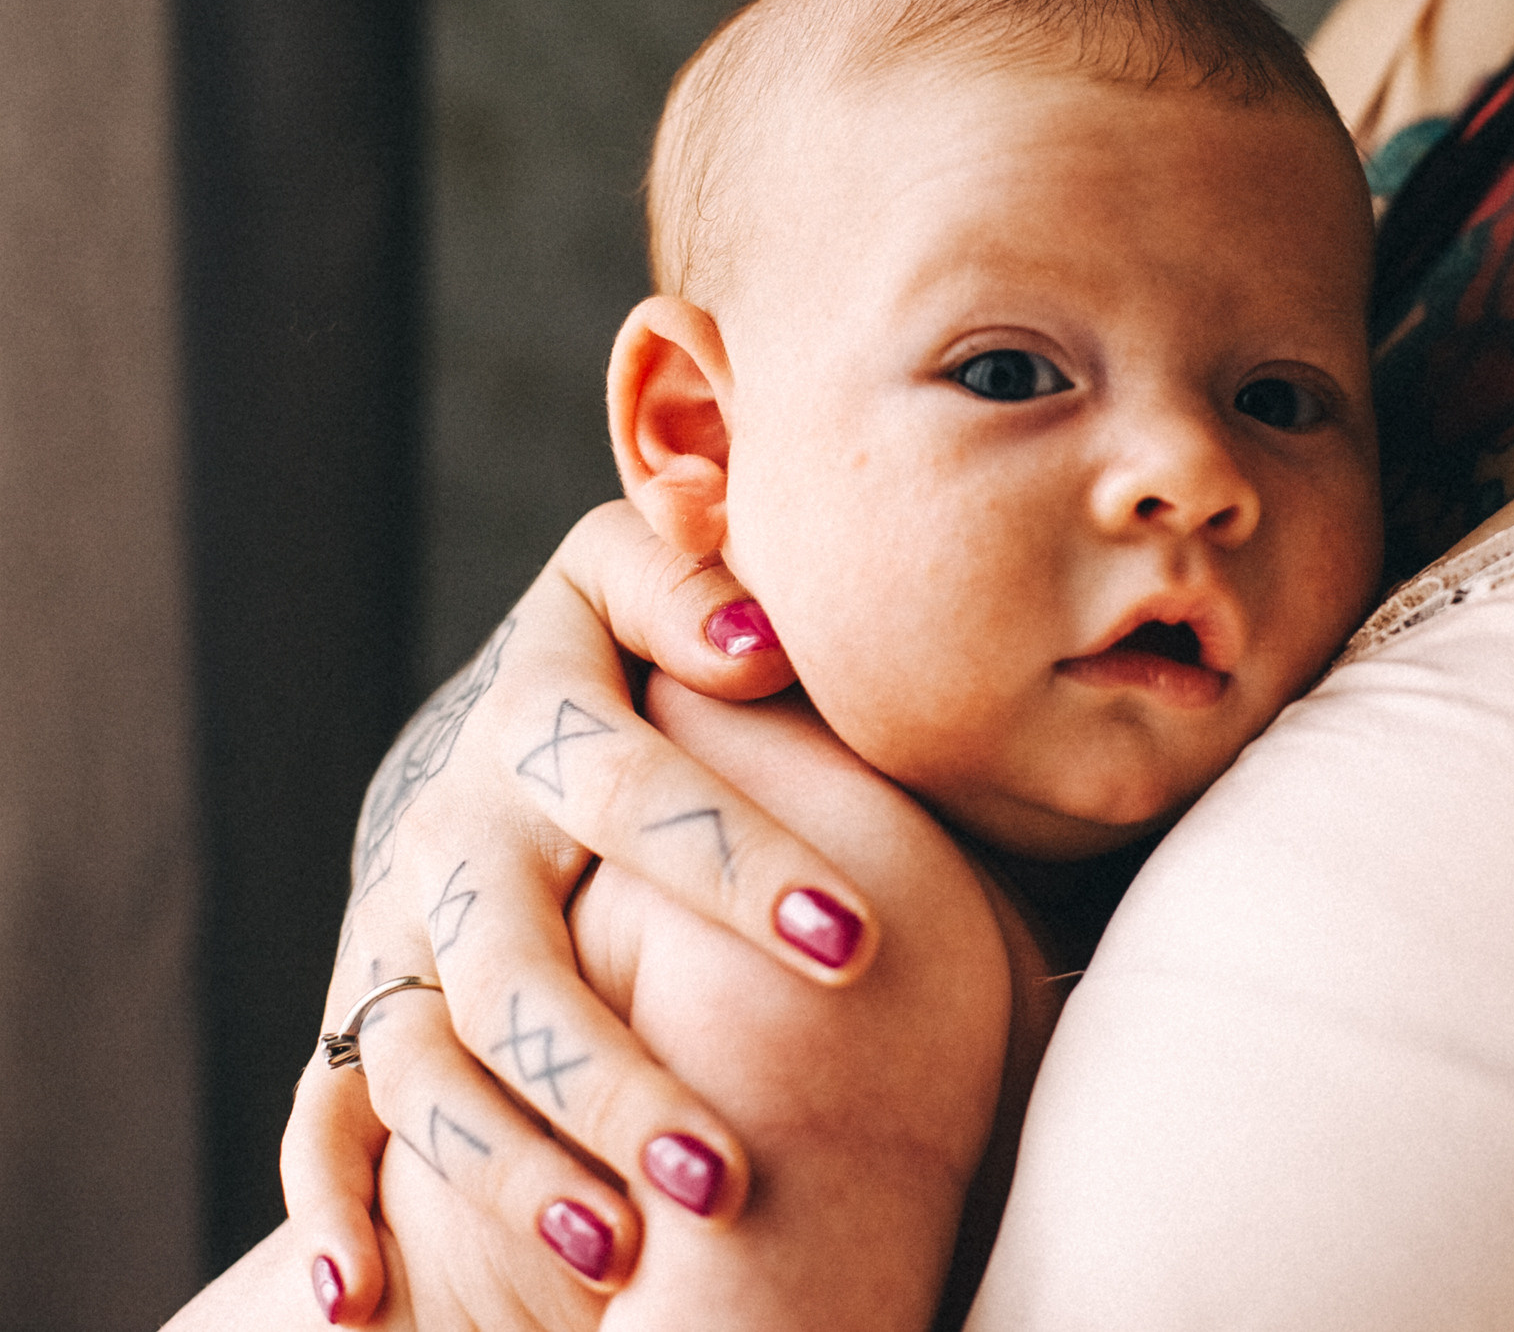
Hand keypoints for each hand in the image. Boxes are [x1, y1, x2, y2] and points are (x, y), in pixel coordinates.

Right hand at [279, 500, 879, 1320]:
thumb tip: (759, 636)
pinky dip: (330, 1209)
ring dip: (511, 1163)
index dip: (735, 858)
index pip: (634, 786)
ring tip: (617, 1258)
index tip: (858, 945)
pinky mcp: (362, 1004)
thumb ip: (691, 583)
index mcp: (542, 710)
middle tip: (725, 1177)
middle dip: (614, 1072)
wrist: (505, 727)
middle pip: (517, 959)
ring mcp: (402, 923)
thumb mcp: (643, 590)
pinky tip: (355, 1302)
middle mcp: (461, 825)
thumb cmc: (633, 663)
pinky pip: (326, 1114)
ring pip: (430, 1058)